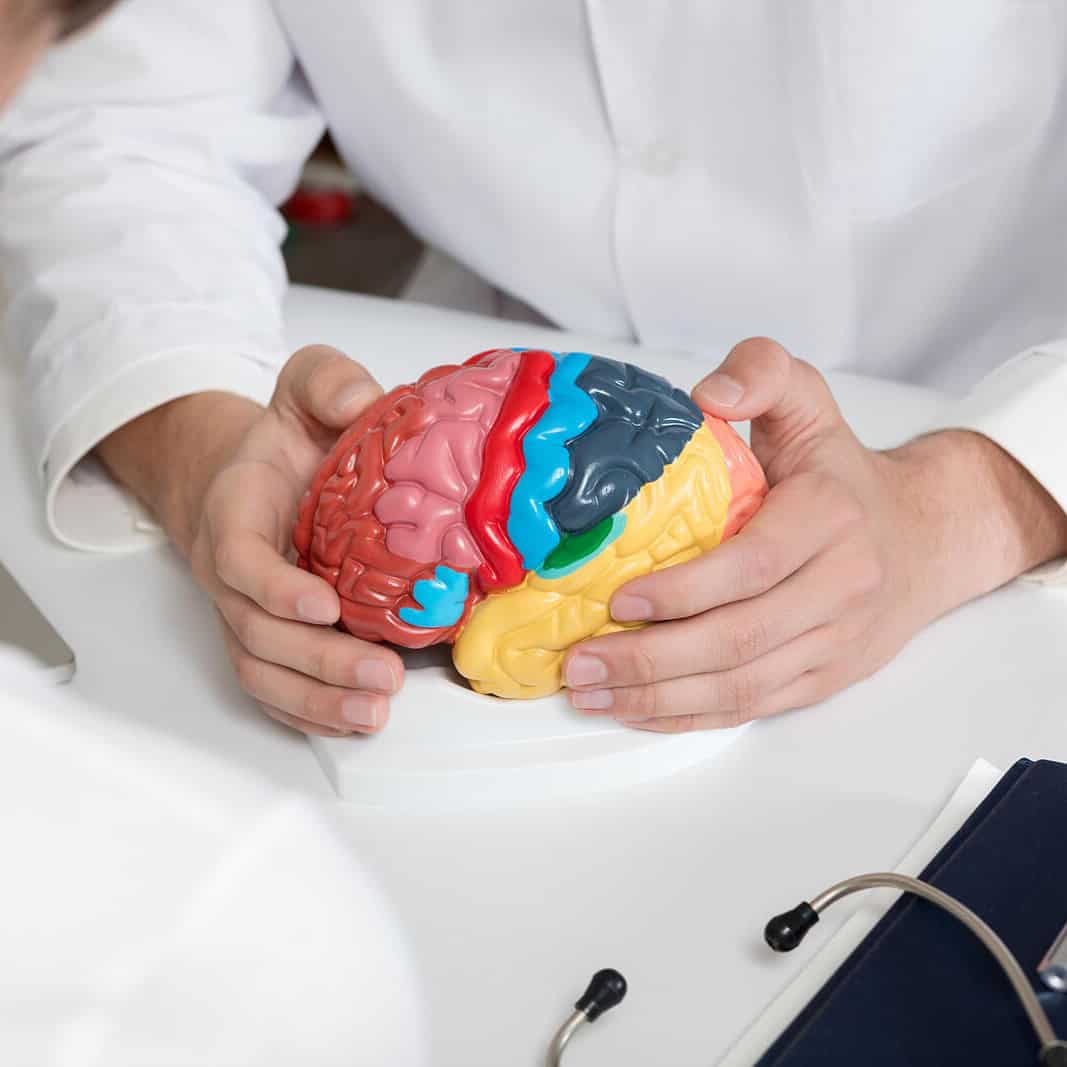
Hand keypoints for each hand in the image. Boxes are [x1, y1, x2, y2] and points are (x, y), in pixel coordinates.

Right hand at [97, 346, 403, 735]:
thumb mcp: (308, 385)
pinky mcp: (270, 638)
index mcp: (236, 509)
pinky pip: (277, 687)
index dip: (273, 586)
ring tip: (373, 713)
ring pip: (262, 671)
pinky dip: (312, 712)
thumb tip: (363, 402)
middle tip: (378, 675)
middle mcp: (233, 571)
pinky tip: (356, 721)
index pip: (238, 557)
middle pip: (255, 631)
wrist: (259, 472)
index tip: (322, 606)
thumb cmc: (288, 438)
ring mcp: (247, 612)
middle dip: (315, 661)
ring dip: (315, 700)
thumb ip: (329, 381)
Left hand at [563, 338, 1066, 731]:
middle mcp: (840, 586)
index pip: (752, 566)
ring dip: (660, 698)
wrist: (925, 537)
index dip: (684, 590)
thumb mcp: (808, 401)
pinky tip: (638, 710)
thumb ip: (762, 373)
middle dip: (652, 658)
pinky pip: (754, 708)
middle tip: (583, 661)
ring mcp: (834, 641)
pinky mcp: (824, 677)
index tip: (619, 598)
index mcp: (830, 517)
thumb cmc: (842, 474)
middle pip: (740, 638)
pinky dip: (691, 716)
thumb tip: (708, 396)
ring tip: (592, 693)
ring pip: (742, 686)